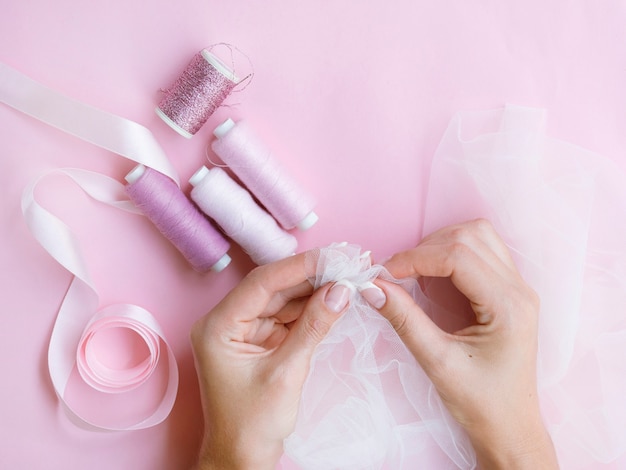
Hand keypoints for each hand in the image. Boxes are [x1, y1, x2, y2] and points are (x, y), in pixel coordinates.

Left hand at [190, 253, 350, 469]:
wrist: (243, 458)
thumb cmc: (252, 424)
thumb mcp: (287, 373)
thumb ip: (314, 328)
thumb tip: (342, 291)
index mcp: (218, 327)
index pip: (262, 283)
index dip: (299, 266)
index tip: (333, 255)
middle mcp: (227, 322)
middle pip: (273, 287)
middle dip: (311, 274)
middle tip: (347, 259)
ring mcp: (244, 330)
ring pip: (283, 299)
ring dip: (315, 288)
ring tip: (348, 274)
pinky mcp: (260, 340)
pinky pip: (288, 316)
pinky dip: (311, 308)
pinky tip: (335, 296)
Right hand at [373, 219, 557, 468]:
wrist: (510, 427)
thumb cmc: (479, 402)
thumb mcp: (436, 362)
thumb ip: (404, 319)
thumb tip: (371, 286)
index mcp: (508, 306)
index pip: (458, 257)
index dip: (415, 258)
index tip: (384, 272)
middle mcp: (519, 289)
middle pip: (470, 237)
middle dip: (426, 248)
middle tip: (396, 273)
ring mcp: (519, 288)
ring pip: (478, 236)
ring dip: (441, 244)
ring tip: (415, 272)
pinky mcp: (510, 291)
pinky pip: (483, 250)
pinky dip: (453, 252)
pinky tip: (435, 277)